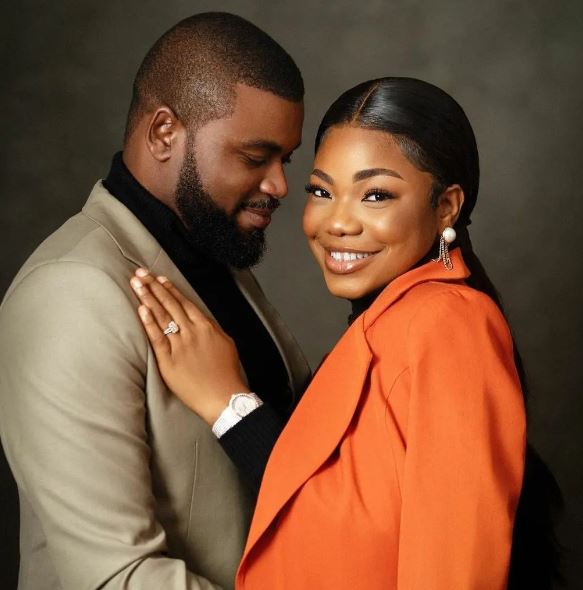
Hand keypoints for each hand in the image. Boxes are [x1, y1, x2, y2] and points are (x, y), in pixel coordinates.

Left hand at [130, 269, 248, 424]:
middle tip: (141, 272)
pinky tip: (141, 309)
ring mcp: (180, 346)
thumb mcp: (226, 344)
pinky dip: (149, 323)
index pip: (184, 302)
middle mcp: (192, 332)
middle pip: (170, 304)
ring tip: (136, 284)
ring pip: (162, 317)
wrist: (224, 397)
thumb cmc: (227, 373)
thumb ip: (212, 329)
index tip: (160, 278)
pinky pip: (157, 338)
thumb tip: (201, 320)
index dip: (170, 289)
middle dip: (154, 286)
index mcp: (206, 327)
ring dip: (148, 298)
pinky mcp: (170, 361)